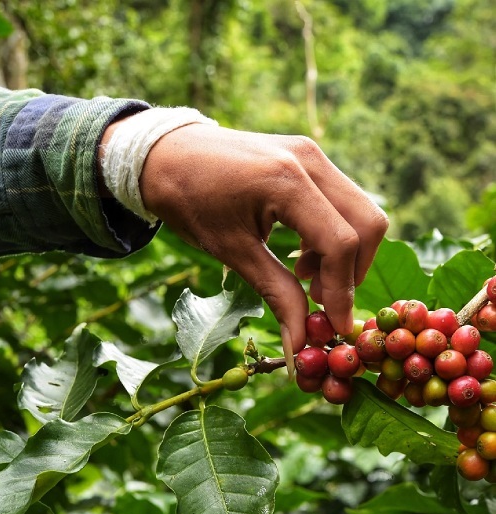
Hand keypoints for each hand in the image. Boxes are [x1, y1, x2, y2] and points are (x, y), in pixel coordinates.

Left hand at [106, 122, 387, 350]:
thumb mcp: (231, 252)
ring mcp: (312, 154)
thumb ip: (275, 294)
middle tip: (321, 303)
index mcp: (287, 181)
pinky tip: (301, 256)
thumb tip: (299, 342)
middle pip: (367, 224)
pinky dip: (333, 235)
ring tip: (304, 279)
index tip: (334, 327)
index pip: (340, 242)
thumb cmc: (189, 201)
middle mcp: (309, 160)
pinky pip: (342, 202)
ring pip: (360, 212)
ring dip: (344, 255)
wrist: (164, 154)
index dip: (343, 292)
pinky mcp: (309, 157)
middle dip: (352, 272)